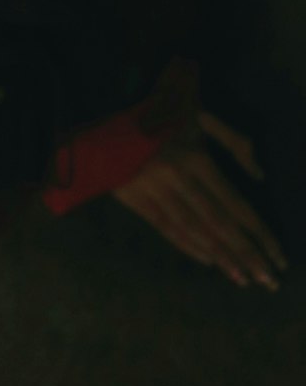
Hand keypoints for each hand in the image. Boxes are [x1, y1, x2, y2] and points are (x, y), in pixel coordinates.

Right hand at [111, 109, 289, 290]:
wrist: (107, 105)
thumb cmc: (164, 111)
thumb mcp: (203, 116)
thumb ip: (235, 141)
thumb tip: (260, 175)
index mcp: (197, 157)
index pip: (235, 204)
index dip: (259, 232)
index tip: (278, 255)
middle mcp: (178, 176)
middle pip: (218, 222)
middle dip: (246, 253)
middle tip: (268, 280)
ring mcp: (154, 188)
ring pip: (192, 229)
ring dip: (220, 257)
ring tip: (243, 279)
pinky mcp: (132, 196)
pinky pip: (164, 226)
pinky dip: (187, 245)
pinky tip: (208, 261)